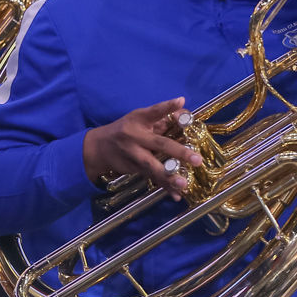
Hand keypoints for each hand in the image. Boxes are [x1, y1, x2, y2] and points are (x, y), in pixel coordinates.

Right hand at [83, 97, 203, 200]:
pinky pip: (152, 178)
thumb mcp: (139, 118)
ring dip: (169, 176)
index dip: (167, 106)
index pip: (154, 111)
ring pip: (153, 166)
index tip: (180, 101)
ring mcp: (134, 154)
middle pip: (159, 144)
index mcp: (139, 119)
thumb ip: (160, 116)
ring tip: (183, 183)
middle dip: (179, 152)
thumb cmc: (126, 129)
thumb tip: (184, 109)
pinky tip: (176, 195)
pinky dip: (164, 187)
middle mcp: (136, 136)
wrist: (99, 147)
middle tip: (196, 160)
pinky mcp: (134, 168)